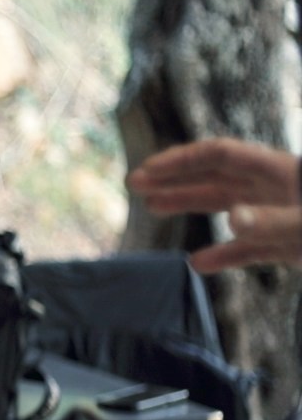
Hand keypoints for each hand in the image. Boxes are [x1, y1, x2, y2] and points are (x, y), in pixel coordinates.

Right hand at [127, 138, 301, 271]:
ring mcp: (276, 217)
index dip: (182, 160)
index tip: (148, 170)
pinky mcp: (283, 245)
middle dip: (174, 178)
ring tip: (152, 207)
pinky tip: (198, 263)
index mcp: (280, 172)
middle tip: (136, 184)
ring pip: (224, 206)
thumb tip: (233, 218)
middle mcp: (273, 190)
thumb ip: (273, 222)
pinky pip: (246, 248)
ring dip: (188, 205)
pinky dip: (223, 255)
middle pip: (215, 178)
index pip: (220, 156)